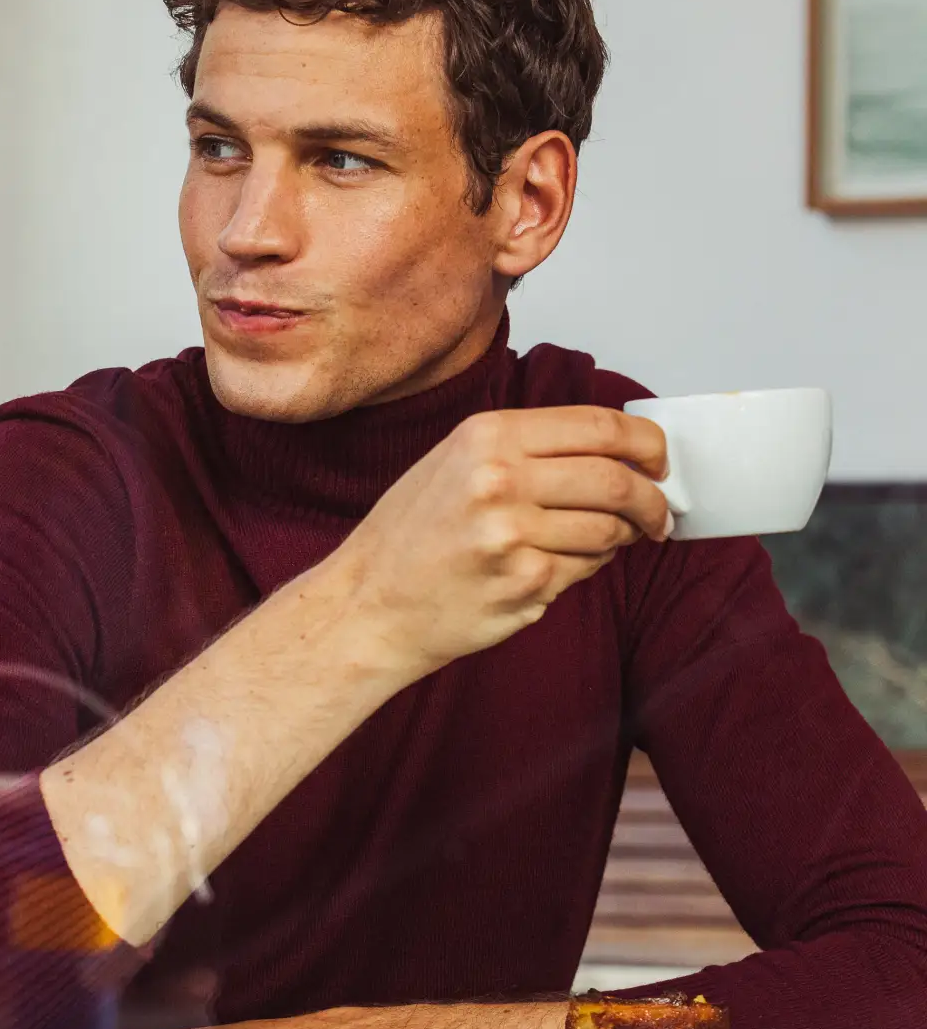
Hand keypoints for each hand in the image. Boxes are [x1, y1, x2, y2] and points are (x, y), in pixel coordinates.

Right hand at [330, 405, 670, 677]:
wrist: (369, 602)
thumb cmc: (412, 534)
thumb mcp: (454, 462)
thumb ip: (524, 449)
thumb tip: (613, 451)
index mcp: (487, 437)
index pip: (599, 426)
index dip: (647, 443)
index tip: (659, 460)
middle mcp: (500, 478)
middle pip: (616, 479)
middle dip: (652, 499)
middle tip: (658, 512)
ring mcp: (513, 534)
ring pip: (609, 529)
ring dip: (623, 538)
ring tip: (607, 541)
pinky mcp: (524, 583)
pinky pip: (585, 569)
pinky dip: (587, 567)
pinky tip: (558, 566)